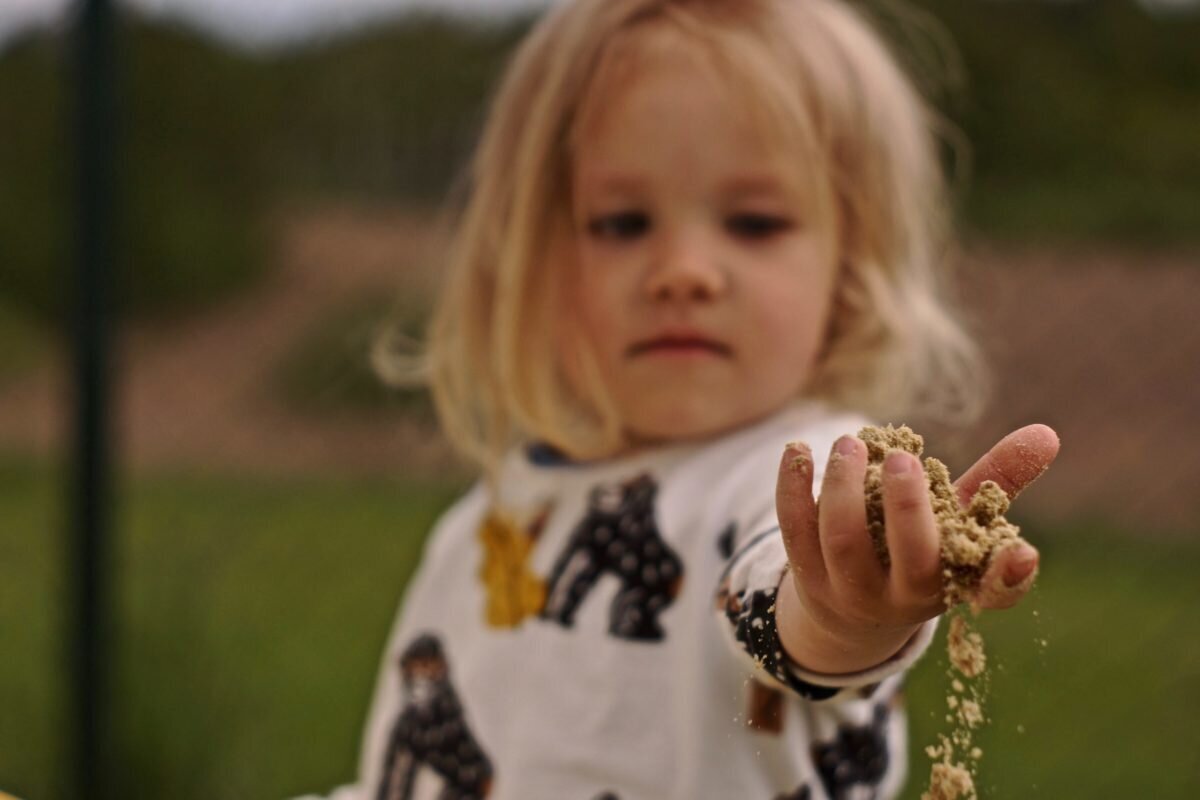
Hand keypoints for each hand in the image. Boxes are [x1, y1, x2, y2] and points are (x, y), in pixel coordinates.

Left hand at [773, 424, 1059, 674]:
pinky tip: (796, 449)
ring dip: (844, 487)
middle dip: (908, 506)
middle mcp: (906, 596)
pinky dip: (792, 487)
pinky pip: (794, 531)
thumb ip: (998, 480)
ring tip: (849, 443)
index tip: (1023, 551)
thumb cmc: (920, 552)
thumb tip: (1046, 433)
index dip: (1010, 576)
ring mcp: (851, 590)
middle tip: (905, 458)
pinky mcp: (807, 575)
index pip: (993, 590)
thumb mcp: (959, 523)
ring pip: (844, 540)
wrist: (853, 612)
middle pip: (910, 557)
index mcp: (956, 582)